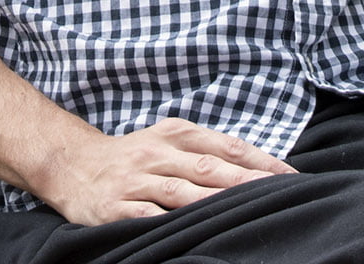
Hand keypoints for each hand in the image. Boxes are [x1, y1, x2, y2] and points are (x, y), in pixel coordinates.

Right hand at [34, 116, 295, 225]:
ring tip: (245, 209)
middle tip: (279, 191)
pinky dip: (170, 223)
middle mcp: (158, 154)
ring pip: (182, 192)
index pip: (227, 146)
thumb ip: (205, 151)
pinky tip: (192, 230)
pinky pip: (148, 217)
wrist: (72, 164)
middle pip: (210, 168)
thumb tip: (255, 167)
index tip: (291, 175)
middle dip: (247, 180)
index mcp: (176, 134)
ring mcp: (137, 180)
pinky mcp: (117, 207)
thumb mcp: (167, 141)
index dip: (261, 160)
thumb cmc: (133, 156)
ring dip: (215, 201)